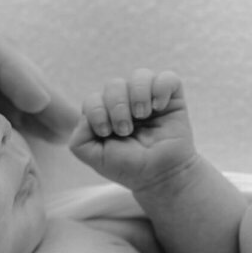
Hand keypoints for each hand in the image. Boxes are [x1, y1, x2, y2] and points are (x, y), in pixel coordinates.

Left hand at [69, 69, 199, 191]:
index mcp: (106, 114)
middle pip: (114, 84)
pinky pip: (167, 78)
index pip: (93, 99)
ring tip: (143, 115)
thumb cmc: (128, 167)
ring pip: (140, 75)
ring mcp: (148, 98)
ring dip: (138, 95)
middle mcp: (126, 102)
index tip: (106, 132)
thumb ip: (79, 138)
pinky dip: (161, 90)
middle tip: (126, 130)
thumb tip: (86, 116)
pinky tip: (159, 108)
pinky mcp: (171, 98)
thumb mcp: (94, 157)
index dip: (97, 112)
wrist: (160, 176)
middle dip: (117, 107)